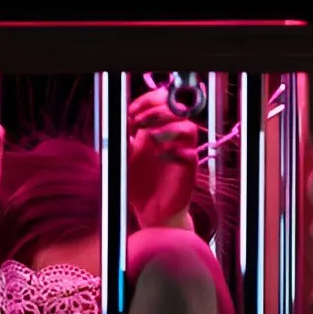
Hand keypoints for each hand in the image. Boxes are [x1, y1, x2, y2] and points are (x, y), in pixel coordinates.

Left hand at [127, 88, 200, 230]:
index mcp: (158, 130)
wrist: (151, 211)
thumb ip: (123, 140)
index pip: (161, 104)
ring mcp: (182, 153)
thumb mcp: (125, 159)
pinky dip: (176, 151)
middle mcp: (172, 139)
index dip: (148, 101)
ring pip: (188, 128)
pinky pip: (191, 154)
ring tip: (150, 137)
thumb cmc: (139, 185)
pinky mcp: (188, 170)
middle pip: (177, 110)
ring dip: (168, 128)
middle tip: (139, 121)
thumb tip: (121, 120)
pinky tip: (161, 156)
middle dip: (157, 111)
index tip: (131, 111)